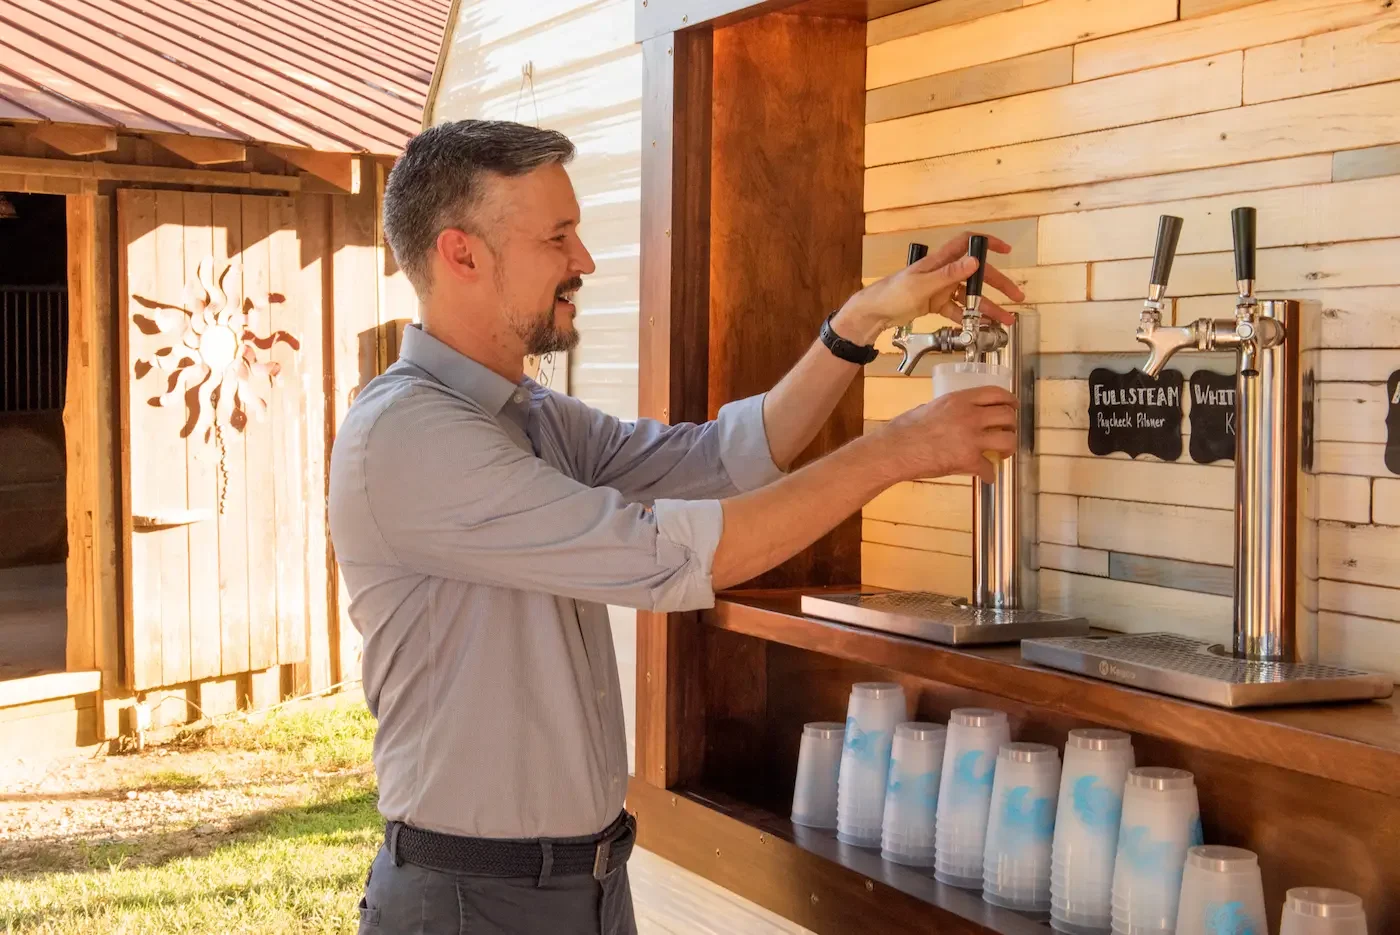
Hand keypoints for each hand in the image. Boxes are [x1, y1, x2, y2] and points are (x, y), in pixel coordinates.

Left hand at [832, 233, 1025, 344]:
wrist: (874, 312)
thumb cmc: (892, 293)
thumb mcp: (922, 284)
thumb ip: (949, 274)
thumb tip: (974, 261)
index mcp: (939, 261)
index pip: (966, 243)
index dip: (987, 243)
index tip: (1006, 250)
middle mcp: (943, 272)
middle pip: (976, 274)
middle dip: (997, 285)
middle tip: (1016, 296)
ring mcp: (940, 289)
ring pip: (970, 297)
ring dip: (987, 308)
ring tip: (1005, 320)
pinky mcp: (936, 304)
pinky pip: (958, 310)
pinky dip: (969, 318)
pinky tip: (982, 326)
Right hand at [881, 385, 1018, 483]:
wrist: (895, 450)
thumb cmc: (904, 429)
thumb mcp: (929, 407)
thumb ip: (948, 408)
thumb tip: (954, 414)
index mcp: (960, 400)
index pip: (996, 393)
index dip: (1010, 400)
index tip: (1012, 406)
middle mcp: (970, 416)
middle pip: (1007, 416)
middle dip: (1011, 425)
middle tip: (1007, 431)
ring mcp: (971, 438)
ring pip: (1007, 441)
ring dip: (1008, 448)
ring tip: (1001, 453)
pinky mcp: (968, 460)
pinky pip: (989, 468)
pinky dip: (989, 474)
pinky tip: (985, 476)